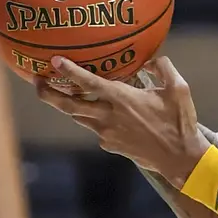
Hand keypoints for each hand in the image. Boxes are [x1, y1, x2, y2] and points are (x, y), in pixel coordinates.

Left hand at [34, 55, 209, 185]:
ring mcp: (106, 132)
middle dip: (47, 93)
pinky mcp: (109, 145)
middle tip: (37, 81)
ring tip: (71, 95)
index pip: (88, 82)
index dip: (69, 70)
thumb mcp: (179, 89)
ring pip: (79, 116)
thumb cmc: (180, 122)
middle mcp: (108, 115)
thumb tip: (149, 60)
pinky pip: (96, 128)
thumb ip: (163, 68)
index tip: (55, 60)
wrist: (179, 158)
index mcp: (122, 99)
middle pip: (67, 105)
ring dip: (72, 105)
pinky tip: (108, 115)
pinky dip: (96, 119)